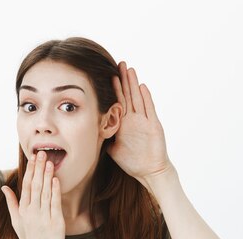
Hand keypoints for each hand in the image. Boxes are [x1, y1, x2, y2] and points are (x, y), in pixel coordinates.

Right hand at [1, 150, 64, 238]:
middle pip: (35, 186)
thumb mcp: (16, 221)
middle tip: (42, 153)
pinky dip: (55, 192)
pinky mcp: (56, 224)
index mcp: (23, 210)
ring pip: (45, 193)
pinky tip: (56, 180)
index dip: (30, 170)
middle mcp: (32, 212)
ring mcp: (44, 218)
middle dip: (39, 169)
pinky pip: (55, 204)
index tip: (33, 157)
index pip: (26, 186)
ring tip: (50, 162)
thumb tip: (3, 187)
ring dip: (47, 176)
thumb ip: (11, 202)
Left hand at [109, 61, 173, 191]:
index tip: (108, 75)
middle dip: (123, 79)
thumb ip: (104, 138)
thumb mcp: (113, 149)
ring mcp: (144, 121)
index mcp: (124, 123)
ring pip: (137, 98)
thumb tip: (89, 133)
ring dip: (133, 84)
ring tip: (129, 69)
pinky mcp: (153, 126)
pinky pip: (149, 110)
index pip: (118, 101)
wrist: (150, 171)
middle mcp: (134, 119)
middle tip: (119, 63)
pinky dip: (146, 98)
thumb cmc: (132, 161)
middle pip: (128, 95)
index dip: (113, 89)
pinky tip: (142, 86)